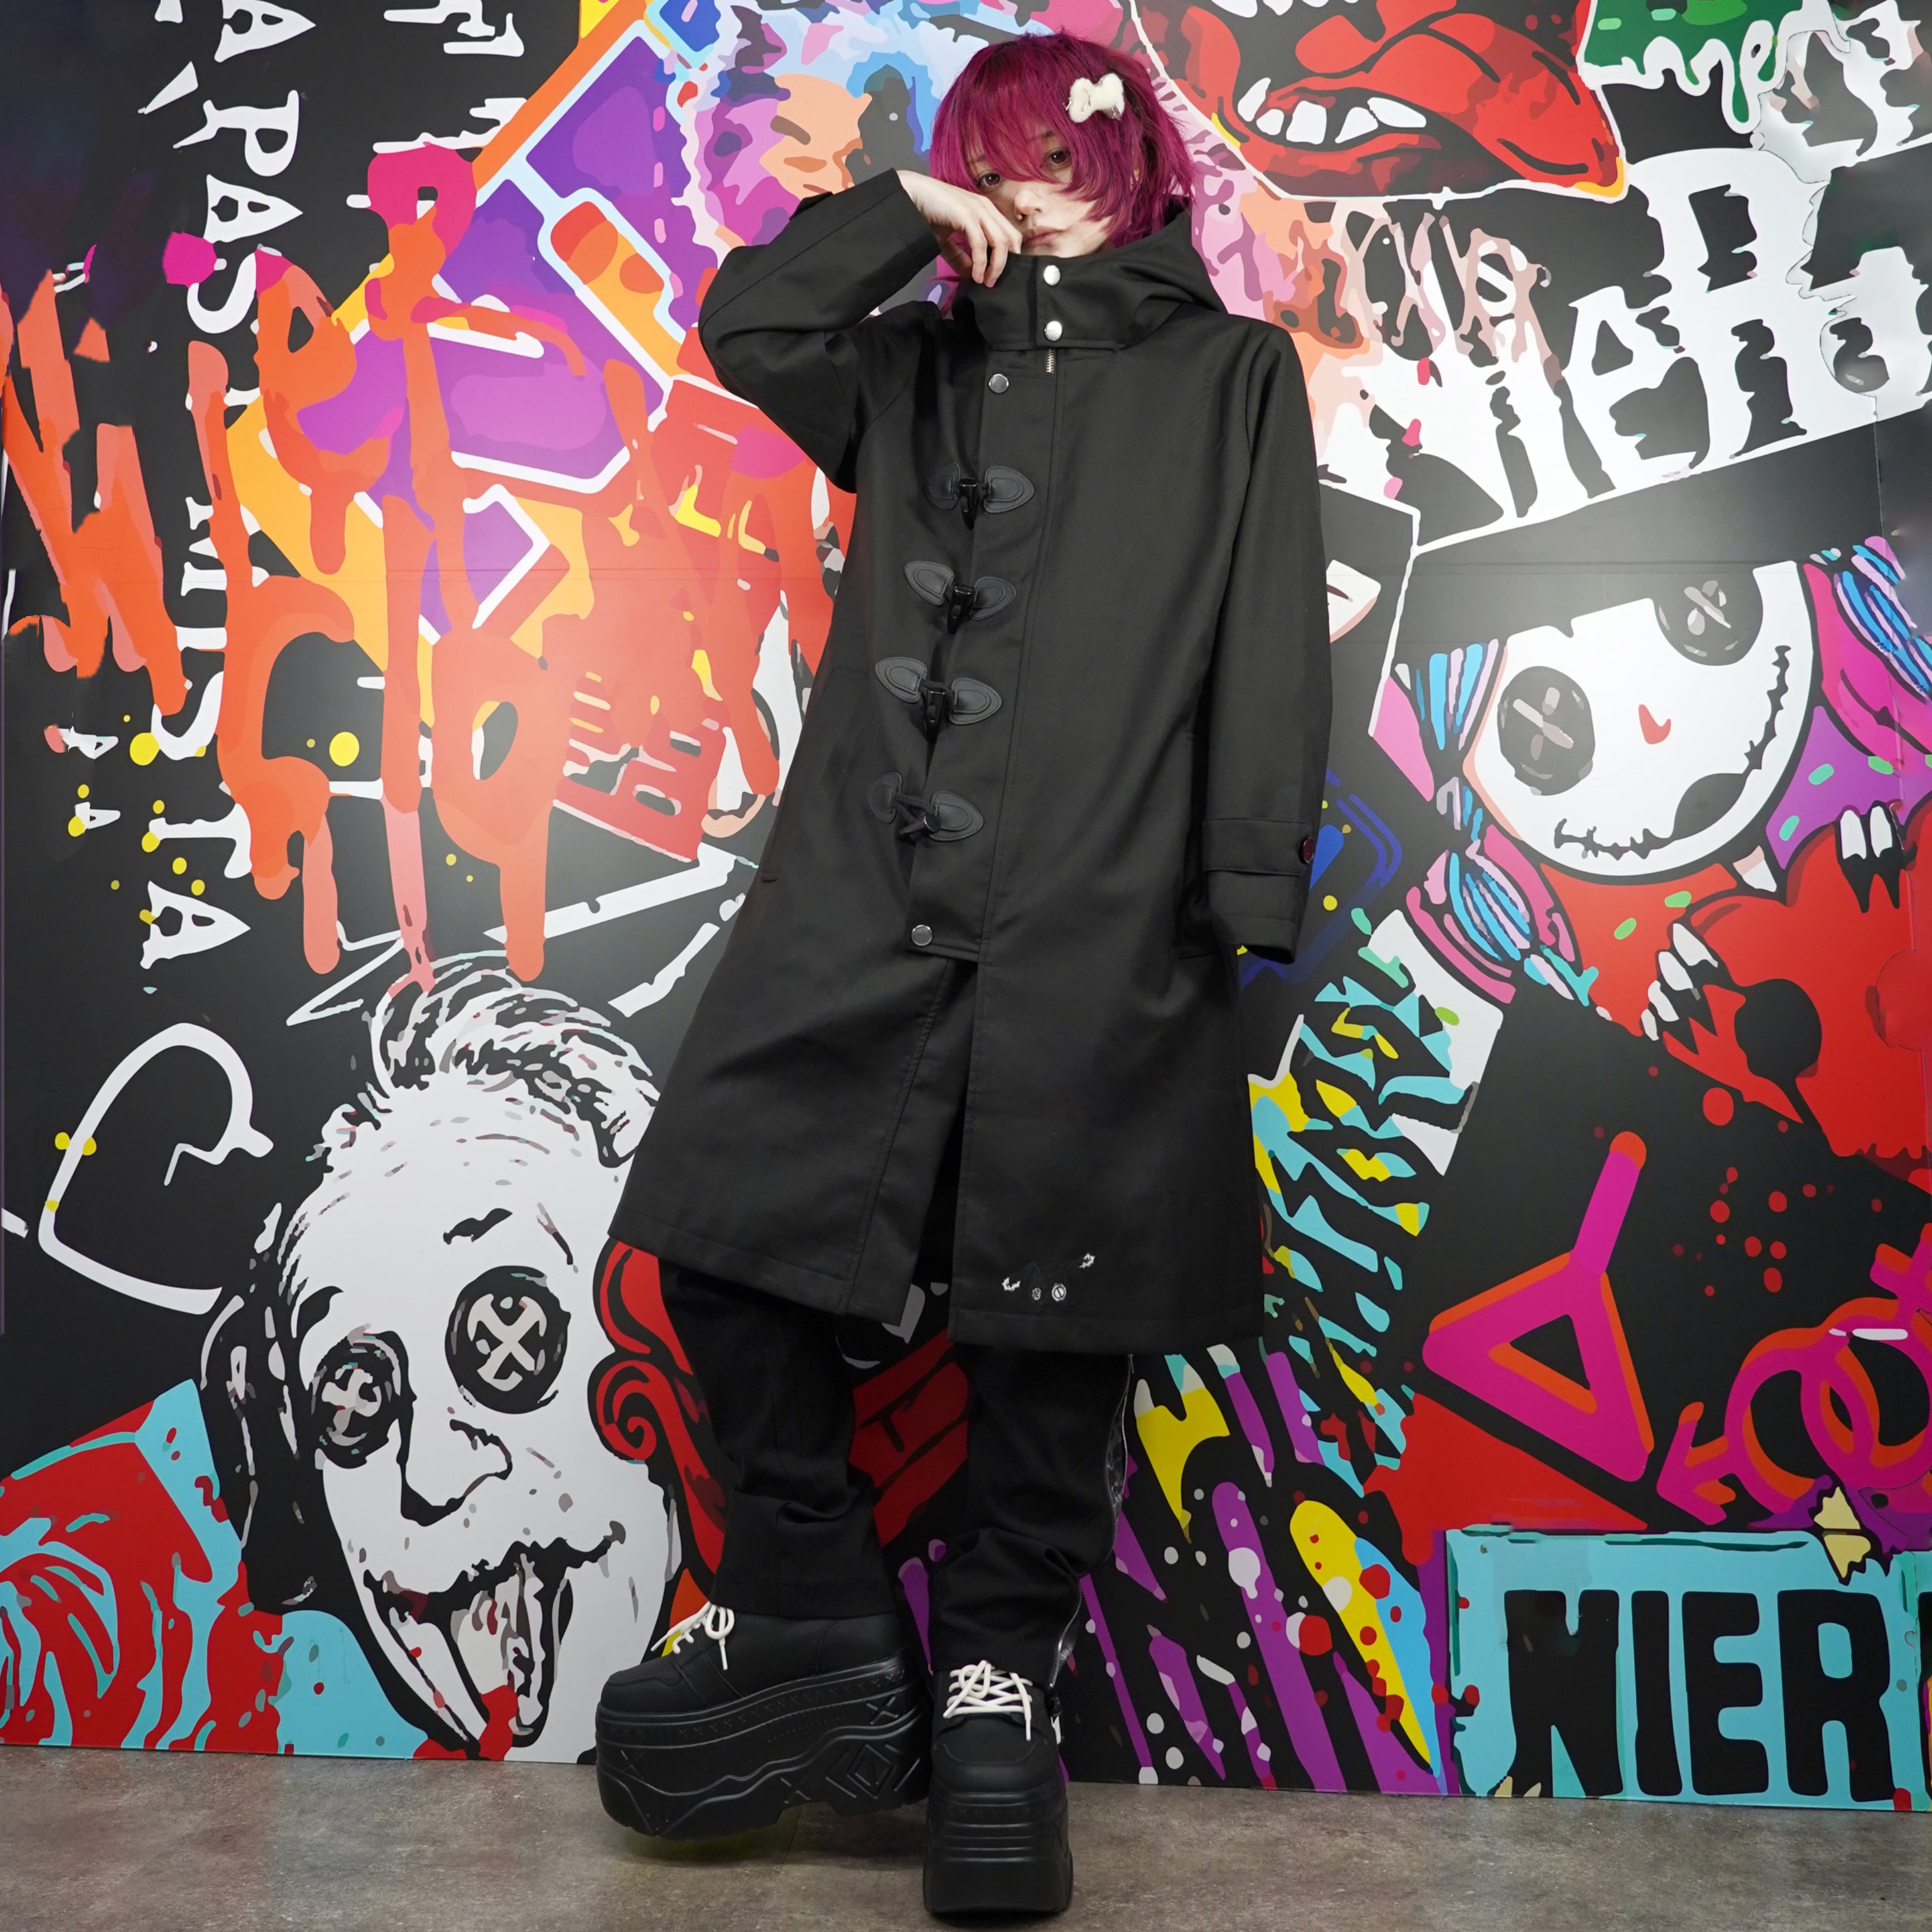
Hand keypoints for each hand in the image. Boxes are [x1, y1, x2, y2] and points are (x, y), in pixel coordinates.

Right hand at [895, 169, 1022, 286]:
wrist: (910, 196)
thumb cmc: (927, 214)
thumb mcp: (948, 241)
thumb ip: (961, 257)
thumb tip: (973, 275)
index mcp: (985, 210)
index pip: (1010, 234)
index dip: (1010, 257)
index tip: (998, 274)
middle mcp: (985, 207)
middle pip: (1012, 239)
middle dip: (1007, 264)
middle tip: (994, 281)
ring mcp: (977, 209)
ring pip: (1001, 241)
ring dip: (996, 266)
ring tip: (986, 281)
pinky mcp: (966, 214)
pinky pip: (981, 243)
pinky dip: (981, 263)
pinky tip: (975, 275)